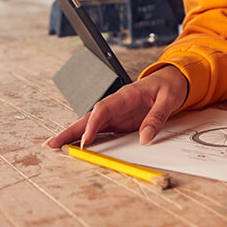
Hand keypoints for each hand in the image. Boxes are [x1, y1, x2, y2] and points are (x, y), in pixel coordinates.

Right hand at [44, 65, 188, 148]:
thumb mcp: (169, 99)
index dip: (93, 125)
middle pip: (90, 117)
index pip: (104, 109)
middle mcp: (117, 104)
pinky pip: (101, 130)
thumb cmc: (169, 85)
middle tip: (53, 143)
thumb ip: (157, 117)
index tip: (86, 140)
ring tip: (57, 147)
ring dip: (74, 136)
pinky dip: (88, 138)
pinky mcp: (120, 121)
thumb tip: (145, 138)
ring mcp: (117, 113)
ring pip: (91, 124)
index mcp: (126, 94)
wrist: (173, 78)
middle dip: (70, 131)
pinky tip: (78, 148)